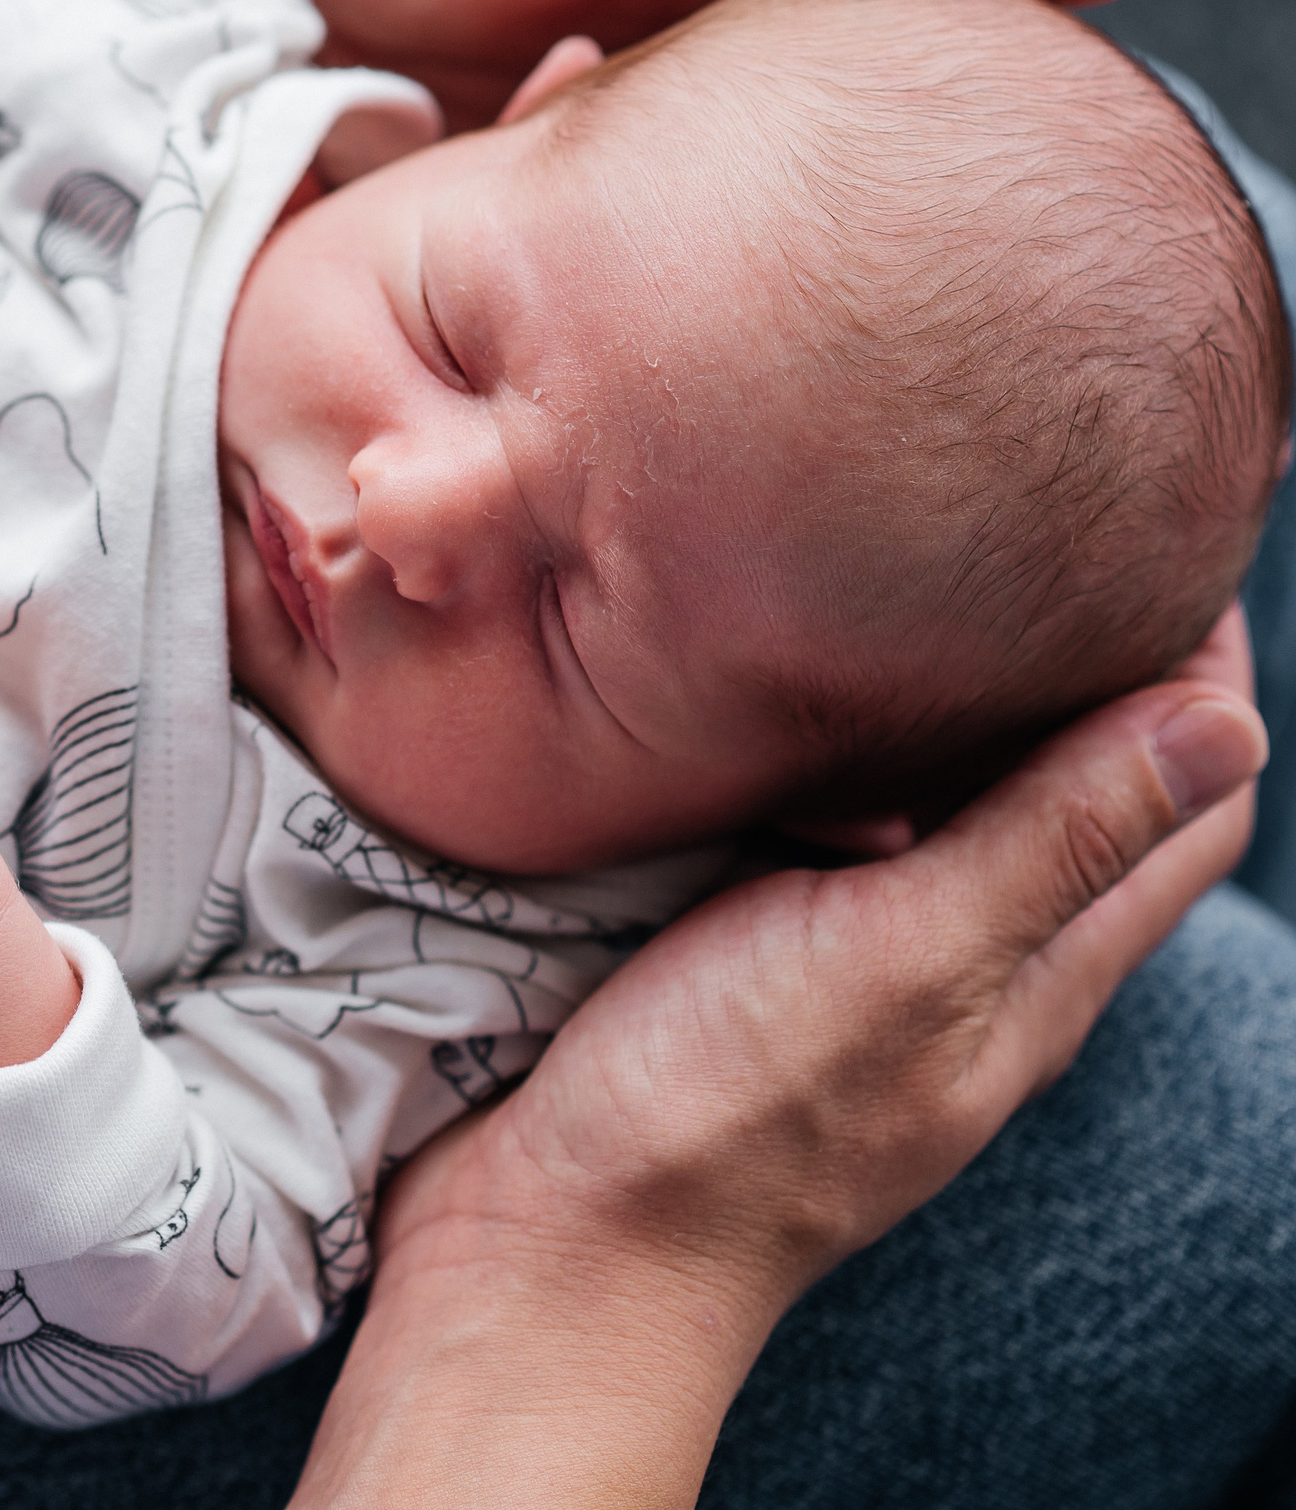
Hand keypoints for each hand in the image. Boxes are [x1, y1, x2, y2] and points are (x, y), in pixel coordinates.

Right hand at [292, 606, 1265, 1506]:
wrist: (550, 1249)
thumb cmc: (721, 1114)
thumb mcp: (904, 959)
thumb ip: (1052, 842)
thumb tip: (1228, 720)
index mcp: (1038, 969)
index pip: (1186, 801)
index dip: (1198, 666)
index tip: (1161, 533)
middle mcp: (966, 965)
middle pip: (1078, 792)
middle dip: (1085, 664)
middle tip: (1025, 527)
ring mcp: (854, 970)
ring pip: (948, 808)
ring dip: (950, 705)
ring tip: (911, 583)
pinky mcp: (751, 966)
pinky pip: (832, 842)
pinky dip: (840, 763)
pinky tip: (778, 706)